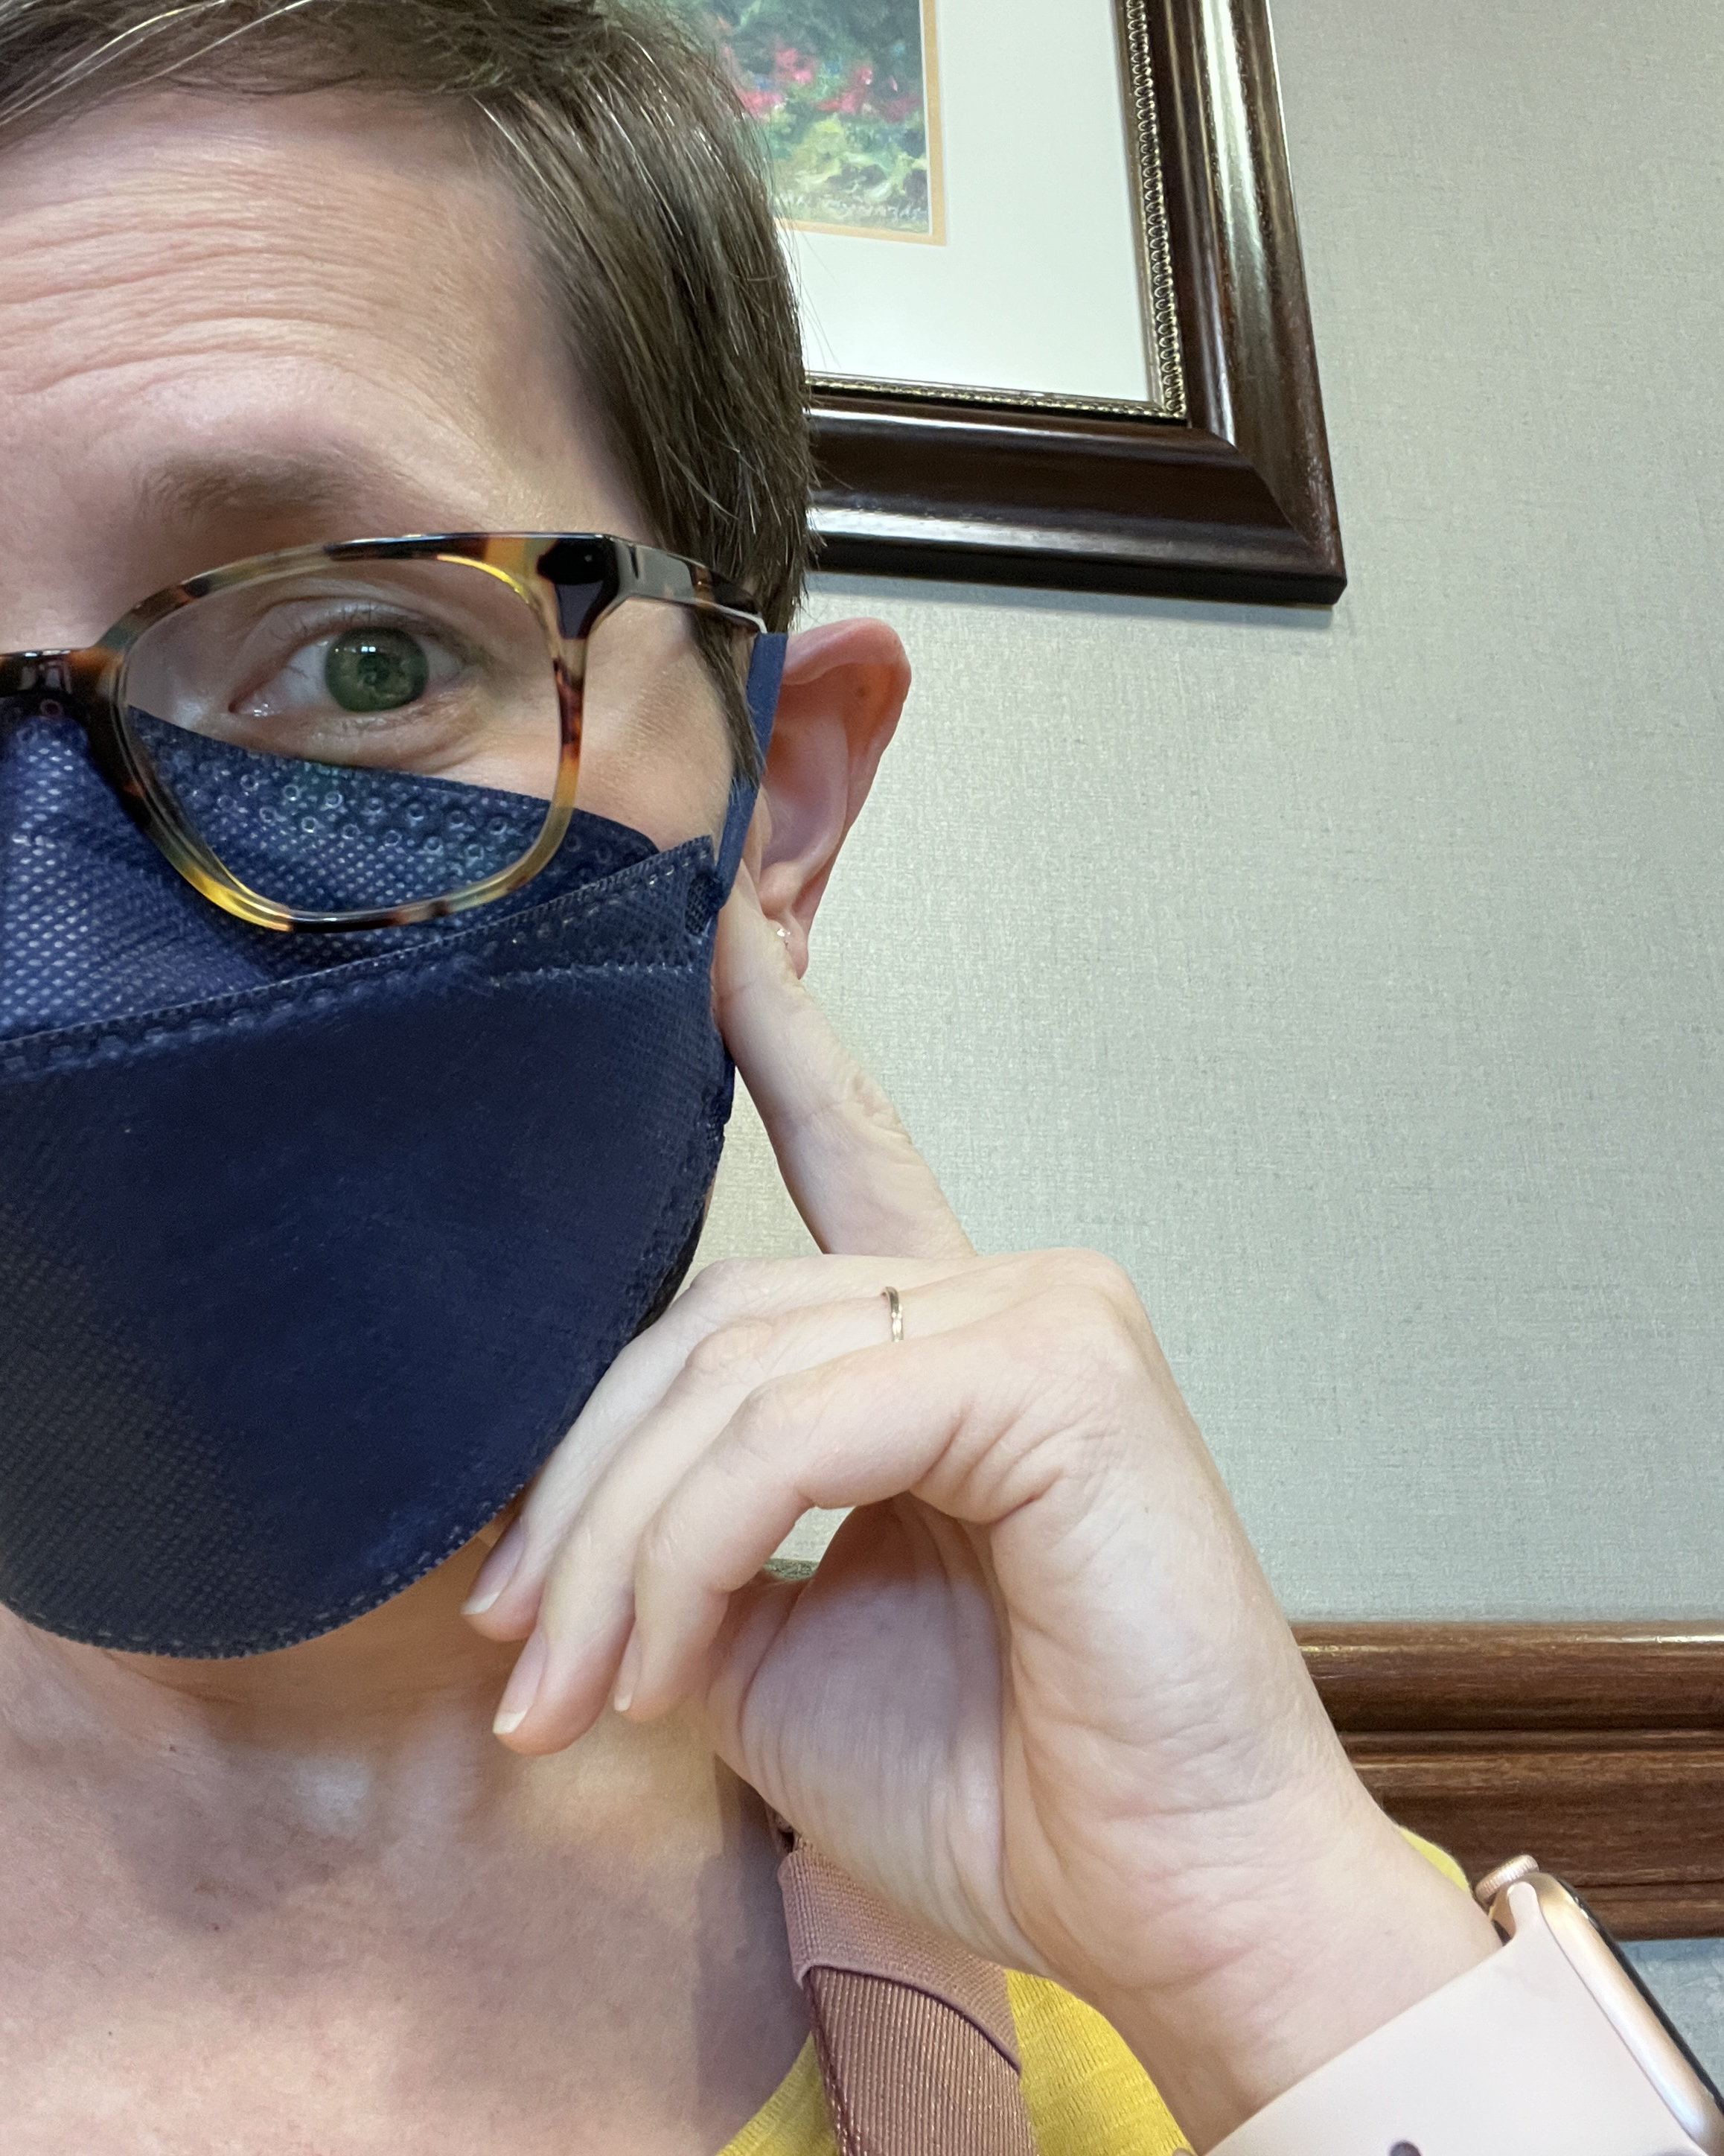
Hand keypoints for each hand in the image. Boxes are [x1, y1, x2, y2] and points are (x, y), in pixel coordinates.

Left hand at [464, 881, 1496, 2146]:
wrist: (1166, 1910)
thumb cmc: (1002, 1791)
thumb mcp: (782, 1654)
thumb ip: (693, 1548)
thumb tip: (564, 1542)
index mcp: (952, 1342)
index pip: (850, 1151)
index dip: (779, 1032)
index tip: (721, 923)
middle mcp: (1004, 1293)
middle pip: (712, 1316)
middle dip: (584, 1487)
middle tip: (517, 1655)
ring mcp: (1040, 1310)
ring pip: (736, 1372)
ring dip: (619, 1543)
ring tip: (569, 1693)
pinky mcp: (1057, 1365)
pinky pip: (801, 1429)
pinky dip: (695, 1547)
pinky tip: (657, 1666)